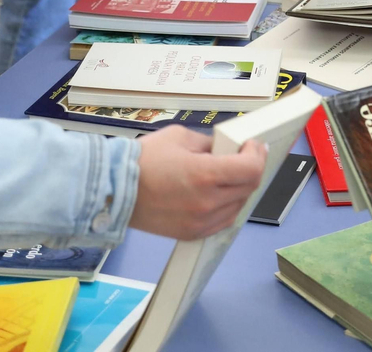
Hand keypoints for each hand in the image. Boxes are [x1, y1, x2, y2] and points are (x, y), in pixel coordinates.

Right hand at [130, 125, 267, 239]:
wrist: (113, 191)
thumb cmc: (143, 160)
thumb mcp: (180, 137)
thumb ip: (209, 143)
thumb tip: (227, 149)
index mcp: (204, 174)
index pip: (250, 169)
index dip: (257, 155)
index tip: (253, 146)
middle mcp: (207, 202)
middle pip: (248, 187)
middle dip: (251, 168)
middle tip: (243, 156)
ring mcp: (200, 222)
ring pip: (238, 206)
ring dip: (240, 189)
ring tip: (229, 175)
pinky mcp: (192, 233)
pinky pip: (223, 221)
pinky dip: (227, 206)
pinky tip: (218, 194)